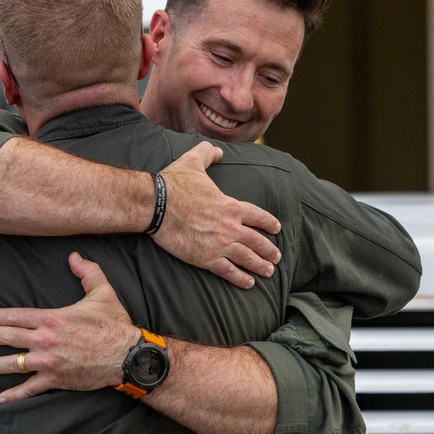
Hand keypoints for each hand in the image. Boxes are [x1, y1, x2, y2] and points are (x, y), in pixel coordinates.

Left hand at [0, 252, 138, 403]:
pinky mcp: (57, 380)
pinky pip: (31, 388)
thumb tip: (74, 256)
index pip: (16, 316)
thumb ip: (86, 271)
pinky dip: (15, 394)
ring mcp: (49, 362)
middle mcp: (46, 340)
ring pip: (14, 363)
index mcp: (52, 318)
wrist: (128, 356)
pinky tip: (2, 397)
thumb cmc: (114, 324)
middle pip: (9, 337)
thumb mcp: (102, 292)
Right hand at [152, 142, 280, 288]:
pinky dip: (240, 278)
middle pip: (257, 241)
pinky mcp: (206, 258)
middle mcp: (231, 226)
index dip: (269, 223)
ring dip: (260, 266)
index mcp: (231, 205)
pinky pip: (229, 271)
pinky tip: (248, 283)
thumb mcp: (193, 161)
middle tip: (277, 257)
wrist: (156, 205)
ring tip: (268, 272)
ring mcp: (220, 244)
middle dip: (269, 250)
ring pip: (247, 258)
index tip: (277, 229)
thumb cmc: (173, 184)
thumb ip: (208, 153)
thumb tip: (217, 151)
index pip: (258, 216)